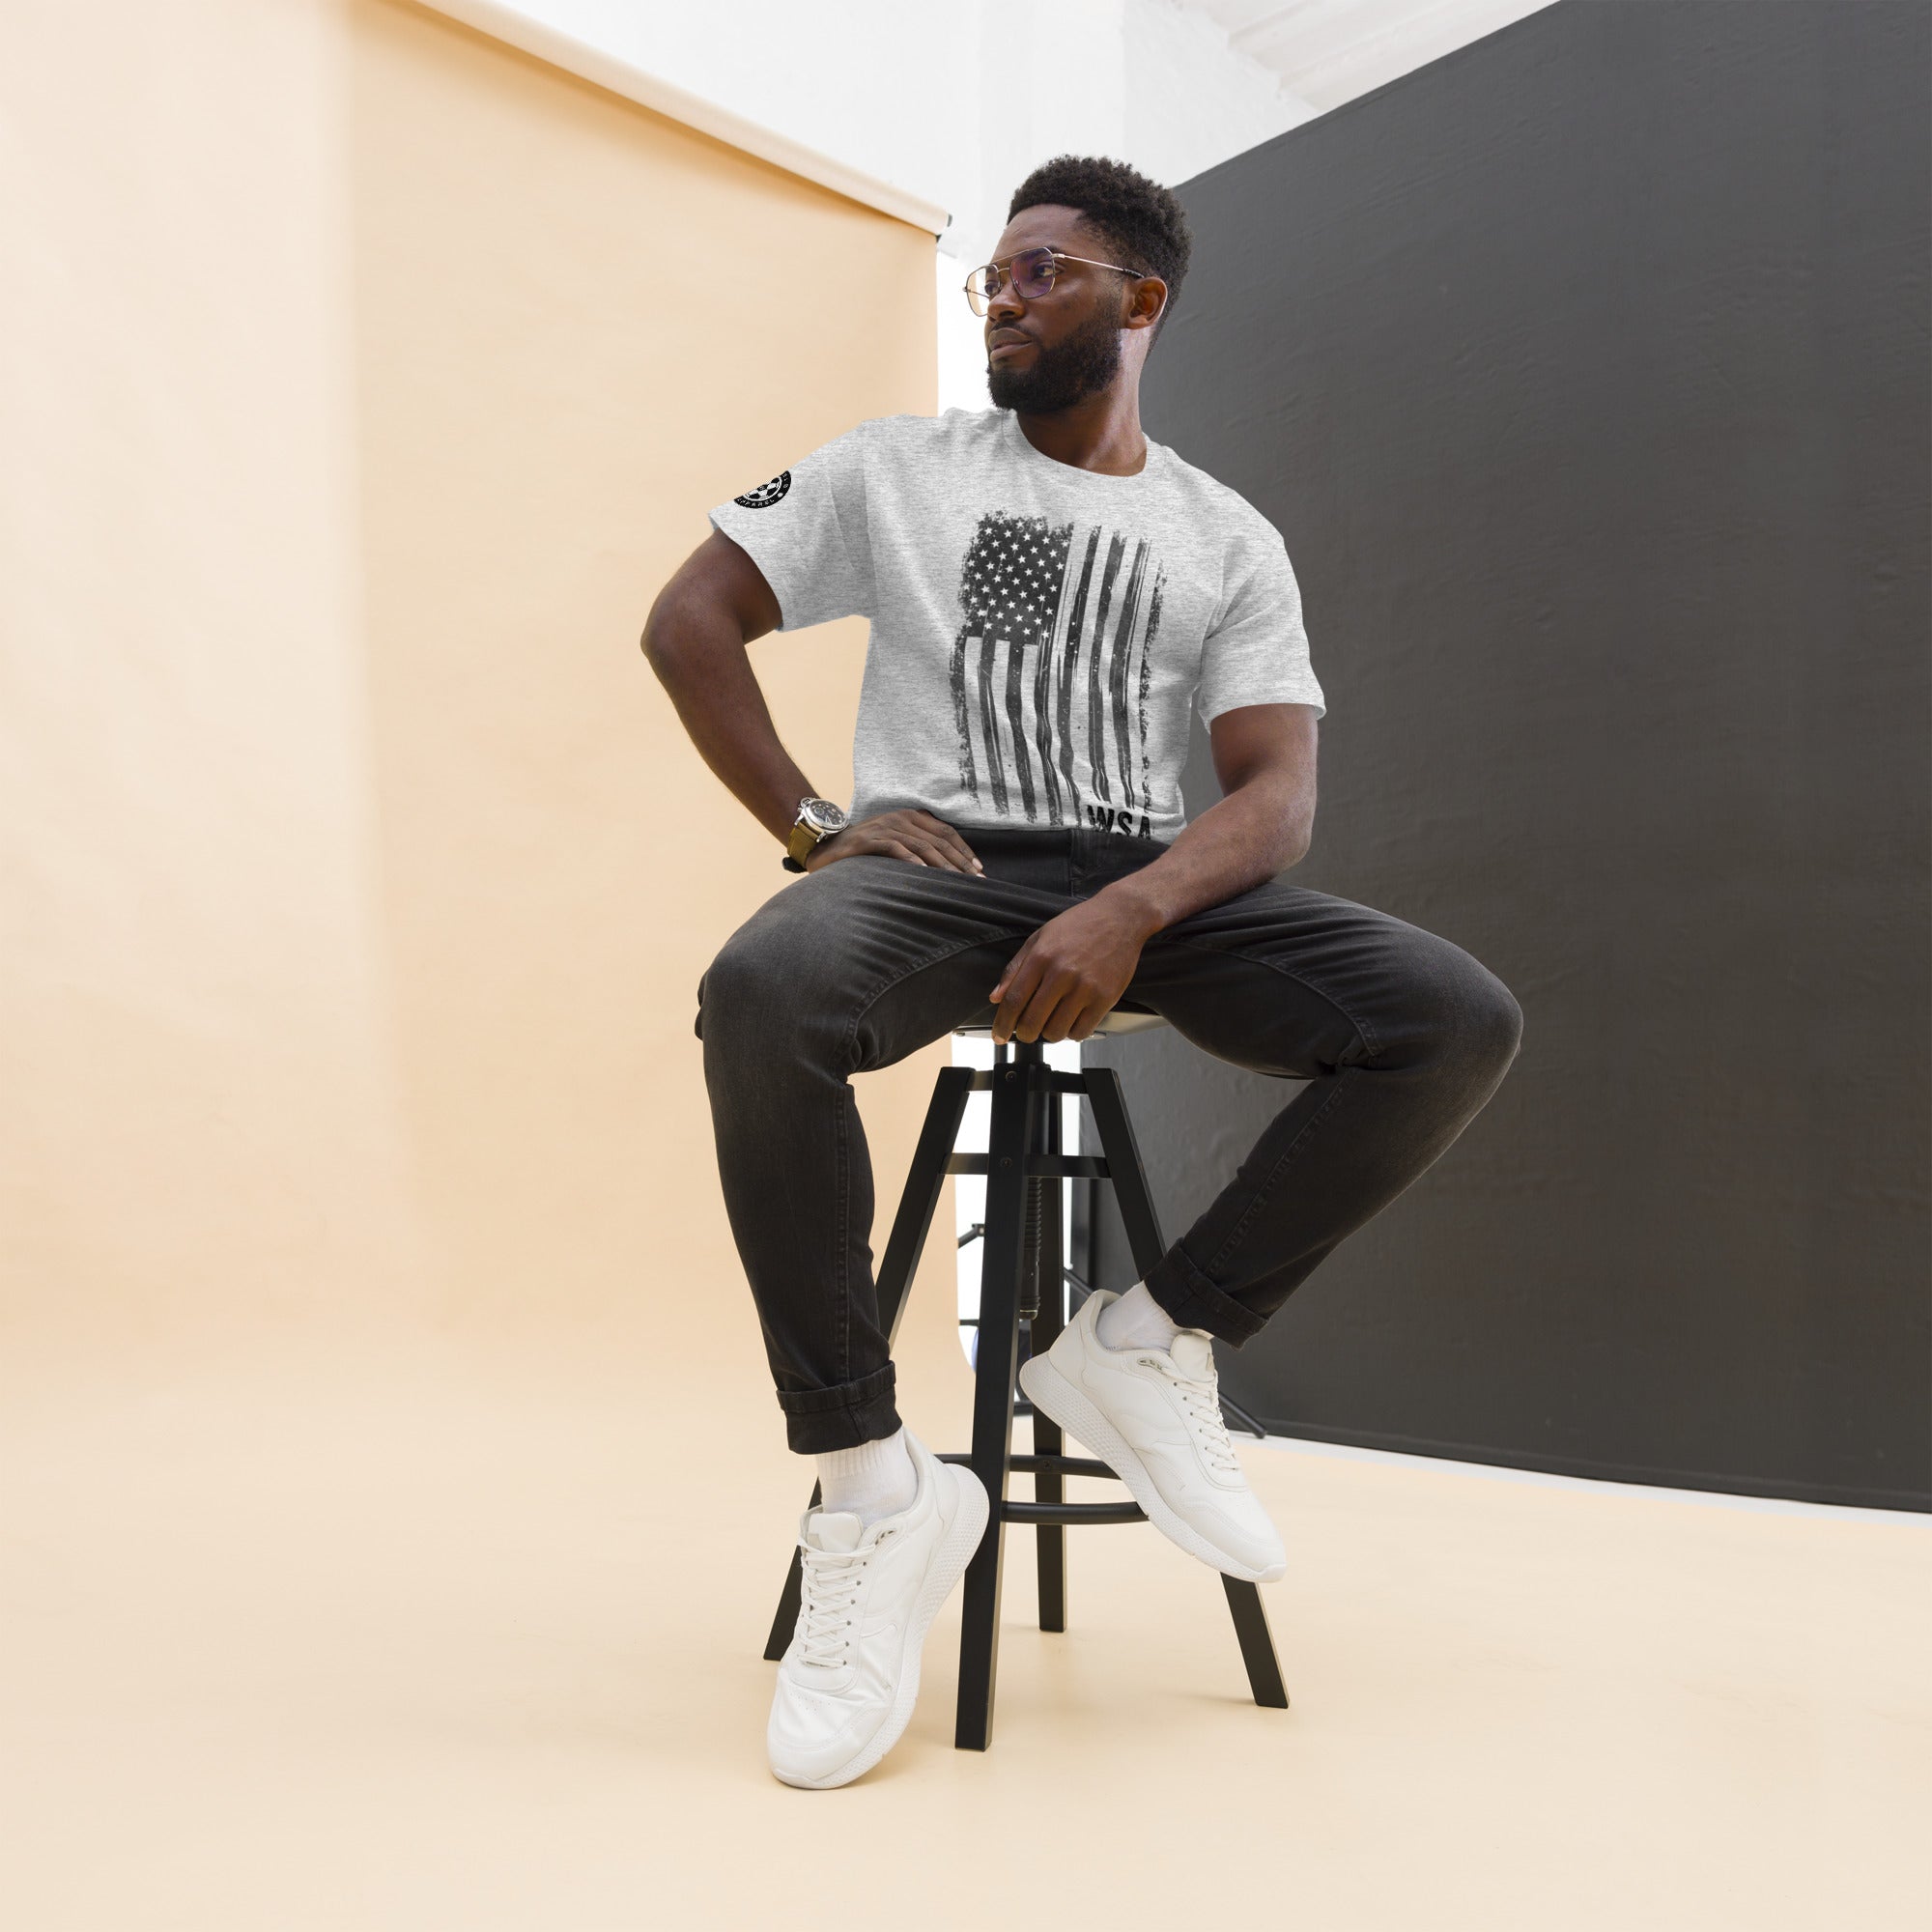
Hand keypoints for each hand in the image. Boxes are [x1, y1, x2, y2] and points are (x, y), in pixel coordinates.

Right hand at [804, 809, 983, 875]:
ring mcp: (884, 827)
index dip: (964, 850)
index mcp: (910, 816)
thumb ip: (917, 847)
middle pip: (938, 840)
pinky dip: (912, 862)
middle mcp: (900, 818)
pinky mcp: (869, 840)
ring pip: (922, 845)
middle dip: (960, 862)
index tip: (979, 869)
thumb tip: (947, 868)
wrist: (825, 845)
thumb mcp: (894, 842)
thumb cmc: (864, 850)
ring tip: (957, 882)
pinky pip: (896, 849)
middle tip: (975, 882)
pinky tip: (925, 875)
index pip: (945, 831)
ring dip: (943, 866)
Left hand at [987, 893, 1152, 1043]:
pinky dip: (1072, 1033)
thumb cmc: (1080, 925)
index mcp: (1041, 957)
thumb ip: (1015, 968)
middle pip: (1032, 1021)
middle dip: (1024, 1034)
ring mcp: (1085, 987)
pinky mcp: (1105, 997)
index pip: (1014, 1000)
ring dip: (1049, 1033)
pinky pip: (1082, 1031)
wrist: (1120, 917)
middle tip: (1026, 1032)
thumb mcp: (1040, 937)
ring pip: (1056, 1031)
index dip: (1003, 1024)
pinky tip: (1071, 1020)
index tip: (1000, 1035)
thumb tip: (996, 997)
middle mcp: (1062, 973)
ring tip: (1052, 1022)